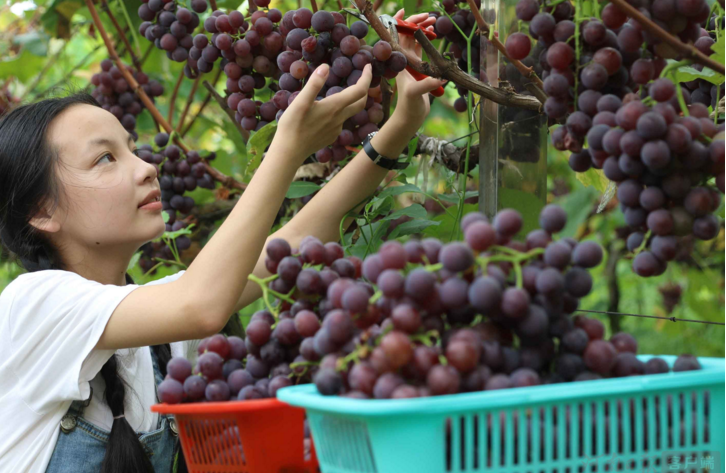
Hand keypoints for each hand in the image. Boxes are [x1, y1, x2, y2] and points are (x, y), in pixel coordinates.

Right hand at [272, 63, 372, 160]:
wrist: (290, 151)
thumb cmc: (293, 125)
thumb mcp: (300, 101)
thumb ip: (314, 84)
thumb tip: (325, 67)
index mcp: (335, 107)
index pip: (360, 90)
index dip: (367, 77)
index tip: (368, 66)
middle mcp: (340, 118)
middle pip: (361, 102)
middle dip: (364, 89)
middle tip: (362, 77)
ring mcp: (336, 129)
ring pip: (349, 112)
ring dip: (350, 101)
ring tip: (341, 93)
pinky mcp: (330, 136)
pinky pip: (339, 122)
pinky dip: (338, 113)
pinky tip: (327, 112)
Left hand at [388, 10, 446, 130]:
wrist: (410, 118)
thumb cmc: (409, 106)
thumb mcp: (415, 94)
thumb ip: (426, 85)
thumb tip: (441, 77)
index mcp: (400, 62)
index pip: (397, 37)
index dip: (399, 24)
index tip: (404, 12)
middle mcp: (404, 60)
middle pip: (407, 36)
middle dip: (416, 23)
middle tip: (429, 17)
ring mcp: (411, 64)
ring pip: (415, 41)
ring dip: (422, 30)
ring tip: (434, 22)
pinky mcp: (420, 70)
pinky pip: (422, 50)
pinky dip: (428, 41)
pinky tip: (435, 35)